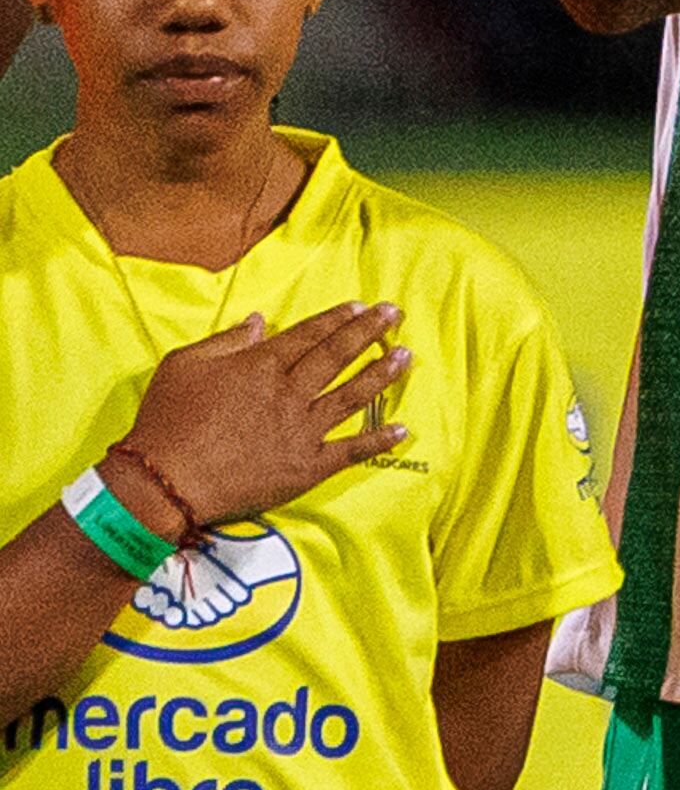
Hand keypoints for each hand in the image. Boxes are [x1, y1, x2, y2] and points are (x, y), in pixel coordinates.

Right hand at [117, 299, 410, 530]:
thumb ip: (225, 341)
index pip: (308, 335)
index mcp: (260, 366)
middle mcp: (289, 393)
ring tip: (405, 356)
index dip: (337, 319)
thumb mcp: (183, 366)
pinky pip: (351, 451)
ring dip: (381, 374)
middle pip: (337, 356)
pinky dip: (377, 440)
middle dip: (369, 332)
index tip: (361, 307)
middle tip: (395, 315)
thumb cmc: (166, 421)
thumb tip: (257, 320)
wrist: (164, 482)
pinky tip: (402, 429)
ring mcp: (302, 430)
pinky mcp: (307, 466)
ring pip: (352, 396)